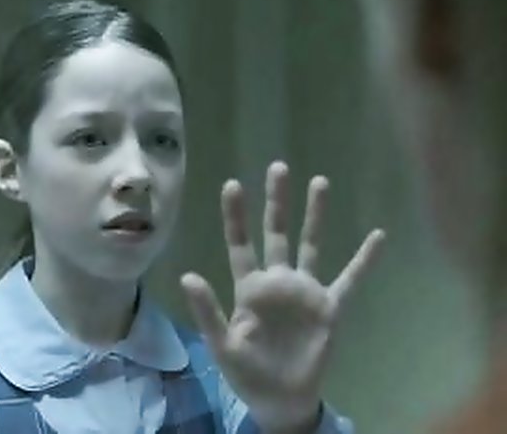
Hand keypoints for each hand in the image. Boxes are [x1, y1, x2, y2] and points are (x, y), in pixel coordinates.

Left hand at [181, 161, 384, 432]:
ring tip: (319, 181)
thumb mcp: (222, 344)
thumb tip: (188, 275)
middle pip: (277, 233)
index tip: (232, 184)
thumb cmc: (247, 373)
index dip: (236, 216)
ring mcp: (305, 291)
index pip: (240, 245)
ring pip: (311, 245)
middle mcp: (277, 280)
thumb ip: (208, 311)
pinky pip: (350, 279)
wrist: (281, 398)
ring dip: (315, 215)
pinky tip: (378, 235)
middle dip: (277, 201)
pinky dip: (364, 260)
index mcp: (249, 288)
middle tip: (278, 167)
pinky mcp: (329, 308)